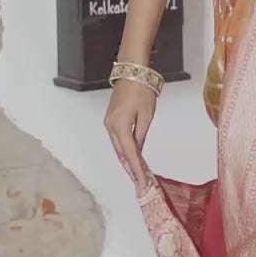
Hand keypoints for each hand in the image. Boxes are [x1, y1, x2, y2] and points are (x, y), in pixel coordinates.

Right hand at [104, 79, 154, 195]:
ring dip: (128, 161)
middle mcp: (110, 127)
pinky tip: (132, 158)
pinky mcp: (111, 119)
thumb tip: (138, 151)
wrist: (132, 71)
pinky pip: (118, 139)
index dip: (136, 171)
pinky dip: (125, 150)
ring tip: (138, 175)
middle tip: (141, 184)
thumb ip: (141, 135)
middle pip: (121, 154)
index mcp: (119, 127)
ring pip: (118, 148)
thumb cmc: (142, 90)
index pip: (130, 154)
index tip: (142, 184)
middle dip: (131, 170)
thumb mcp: (146, 115)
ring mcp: (109, 123)